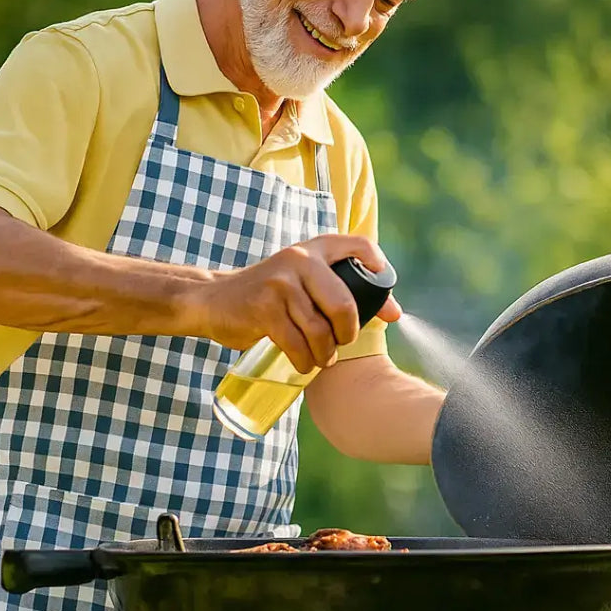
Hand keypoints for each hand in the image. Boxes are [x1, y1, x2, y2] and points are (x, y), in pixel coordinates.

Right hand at [183, 234, 397, 371]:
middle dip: (349, 332)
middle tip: (342, 342)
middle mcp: (300, 259)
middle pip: (344, 303)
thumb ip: (342, 290)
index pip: (359, 246)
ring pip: (320, 330)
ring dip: (325, 353)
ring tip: (322, 359)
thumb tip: (396, 314)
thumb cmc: (271, 295)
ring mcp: (281, 283)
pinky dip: (304, 361)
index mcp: (315, 249)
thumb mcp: (304, 281)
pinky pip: (297, 343)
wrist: (213, 300)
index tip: (382, 298)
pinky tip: (303, 364)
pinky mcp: (264, 308)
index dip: (380, 268)